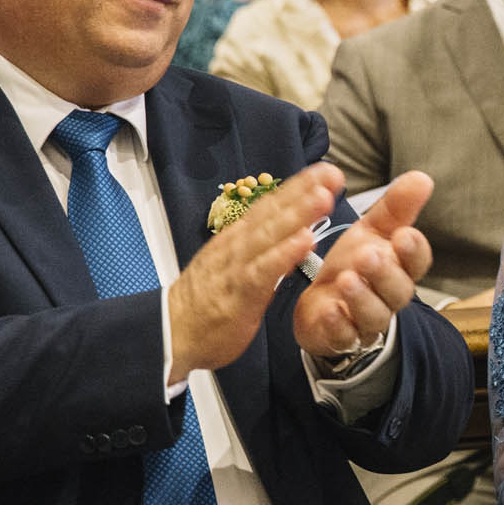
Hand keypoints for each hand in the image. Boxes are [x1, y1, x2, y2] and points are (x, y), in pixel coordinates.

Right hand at [168, 163, 343, 382]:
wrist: (171, 333)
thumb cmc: (206, 301)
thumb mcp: (236, 267)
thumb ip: (263, 249)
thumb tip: (294, 234)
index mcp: (238, 237)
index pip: (270, 205)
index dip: (299, 186)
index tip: (326, 171)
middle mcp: (237, 244)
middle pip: (272, 211)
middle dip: (304, 190)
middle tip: (332, 172)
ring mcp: (237, 265)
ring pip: (269, 233)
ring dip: (297, 214)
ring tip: (323, 197)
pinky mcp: (239, 292)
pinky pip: (264, 269)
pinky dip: (285, 253)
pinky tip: (305, 240)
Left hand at [293, 170, 435, 356]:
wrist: (322, 303)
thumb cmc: (353, 264)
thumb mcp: (371, 231)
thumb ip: (396, 207)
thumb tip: (423, 177)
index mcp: (400, 268)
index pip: (417, 262)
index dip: (413, 251)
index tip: (403, 235)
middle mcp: (388, 297)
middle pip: (398, 290)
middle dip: (385, 273)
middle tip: (369, 255)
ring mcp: (366, 321)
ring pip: (374, 315)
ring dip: (362, 297)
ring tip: (347, 279)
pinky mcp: (340, 338)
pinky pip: (344, 336)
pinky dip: (338, 324)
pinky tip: (329, 309)